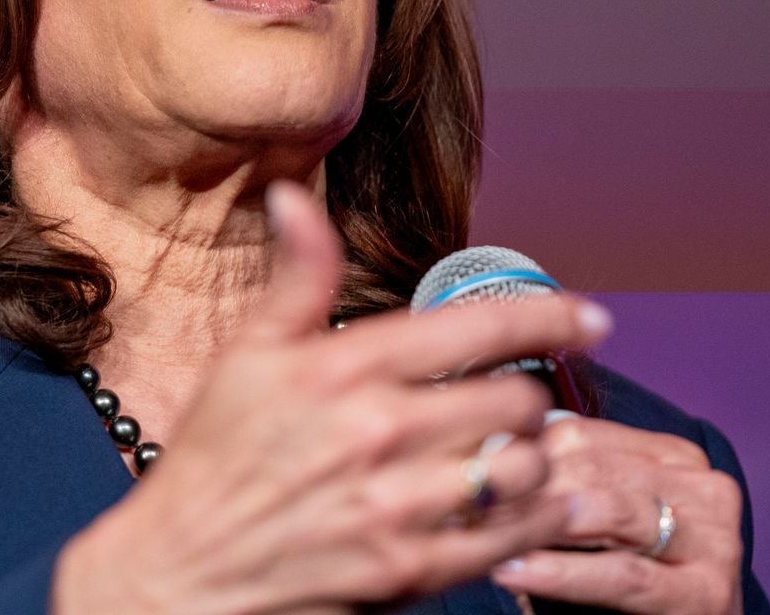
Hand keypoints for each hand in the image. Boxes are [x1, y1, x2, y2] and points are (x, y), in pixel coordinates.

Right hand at [52, 179, 615, 614]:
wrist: (180, 572)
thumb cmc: (212, 458)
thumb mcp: (247, 353)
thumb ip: (297, 276)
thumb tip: (294, 196)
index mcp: (345, 366)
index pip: (479, 326)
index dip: (551, 316)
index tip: (589, 318)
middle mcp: (379, 431)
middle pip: (515, 399)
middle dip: (528, 396)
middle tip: (516, 402)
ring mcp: (396, 505)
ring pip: (520, 468)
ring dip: (531, 459)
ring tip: (515, 455)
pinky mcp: (407, 570)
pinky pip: (506, 539)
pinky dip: (532, 519)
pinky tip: (526, 507)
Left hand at [490, 415, 744, 614]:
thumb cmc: (633, 577)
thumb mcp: (602, 522)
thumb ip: (566, 482)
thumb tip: (488, 453)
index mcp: (676, 457)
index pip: (582, 434)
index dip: (518, 452)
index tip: (466, 468)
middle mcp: (704, 488)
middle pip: (595, 470)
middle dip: (525, 486)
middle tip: (467, 503)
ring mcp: (714, 540)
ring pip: (609, 513)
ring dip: (538, 523)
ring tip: (485, 531)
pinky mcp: (706, 593)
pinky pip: (620, 575)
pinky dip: (561, 573)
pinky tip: (514, 568)